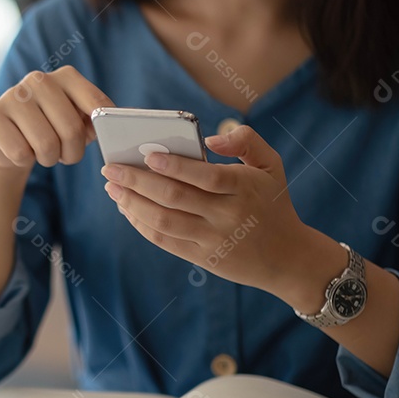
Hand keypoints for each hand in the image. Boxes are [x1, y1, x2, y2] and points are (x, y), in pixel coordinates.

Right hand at [0, 65, 113, 172]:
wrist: (5, 139)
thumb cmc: (50, 130)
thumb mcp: (78, 123)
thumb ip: (99, 121)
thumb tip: (118, 124)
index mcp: (67, 76)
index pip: (97, 106)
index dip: (97, 134)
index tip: (90, 141)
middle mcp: (38, 79)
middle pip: (71, 129)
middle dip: (72, 153)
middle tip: (64, 155)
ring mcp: (12, 95)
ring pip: (46, 144)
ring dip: (48, 159)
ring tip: (43, 153)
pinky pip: (20, 152)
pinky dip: (24, 160)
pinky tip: (20, 148)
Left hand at [101, 125, 327, 295]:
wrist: (288, 257)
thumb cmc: (272, 202)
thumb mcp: (272, 165)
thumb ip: (245, 140)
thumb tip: (209, 140)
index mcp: (245, 188)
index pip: (205, 176)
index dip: (175, 166)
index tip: (147, 154)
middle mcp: (228, 215)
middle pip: (175, 197)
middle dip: (137, 182)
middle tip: (110, 168)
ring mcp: (213, 239)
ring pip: (164, 221)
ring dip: (132, 204)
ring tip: (112, 188)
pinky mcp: (203, 257)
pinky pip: (165, 240)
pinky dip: (141, 224)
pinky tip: (127, 209)